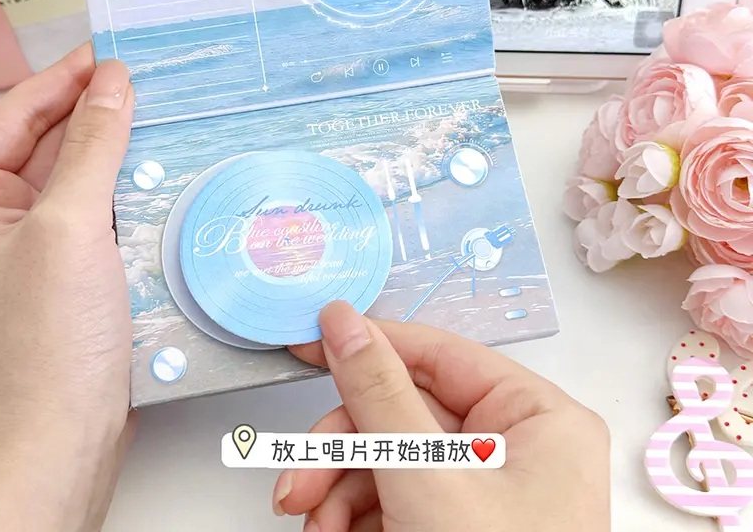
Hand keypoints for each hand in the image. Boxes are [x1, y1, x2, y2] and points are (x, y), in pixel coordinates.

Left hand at [0, 47, 134, 531]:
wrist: (50, 453)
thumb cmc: (35, 353)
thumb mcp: (66, 229)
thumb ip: (90, 148)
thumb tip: (110, 84)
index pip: (13, 117)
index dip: (62, 79)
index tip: (109, 55)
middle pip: (48, 147)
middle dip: (98, 117)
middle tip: (149, 85)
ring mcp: (33, 255)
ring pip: (81, 186)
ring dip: (121, 160)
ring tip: (166, 127)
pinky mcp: (72, 282)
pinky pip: (103, 224)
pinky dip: (132, 202)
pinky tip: (164, 185)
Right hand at [274, 302, 609, 531]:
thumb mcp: (428, 481)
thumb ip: (379, 395)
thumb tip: (343, 323)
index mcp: (538, 417)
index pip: (438, 352)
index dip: (371, 342)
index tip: (312, 339)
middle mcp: (518, 447)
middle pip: (406, 412)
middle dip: (343, 448)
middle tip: (296, 476)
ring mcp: (489, 491)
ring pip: (394, 459)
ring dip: (340, 490)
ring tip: (311, 524)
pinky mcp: (460, 524)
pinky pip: (398, 498)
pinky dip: (358, 516)